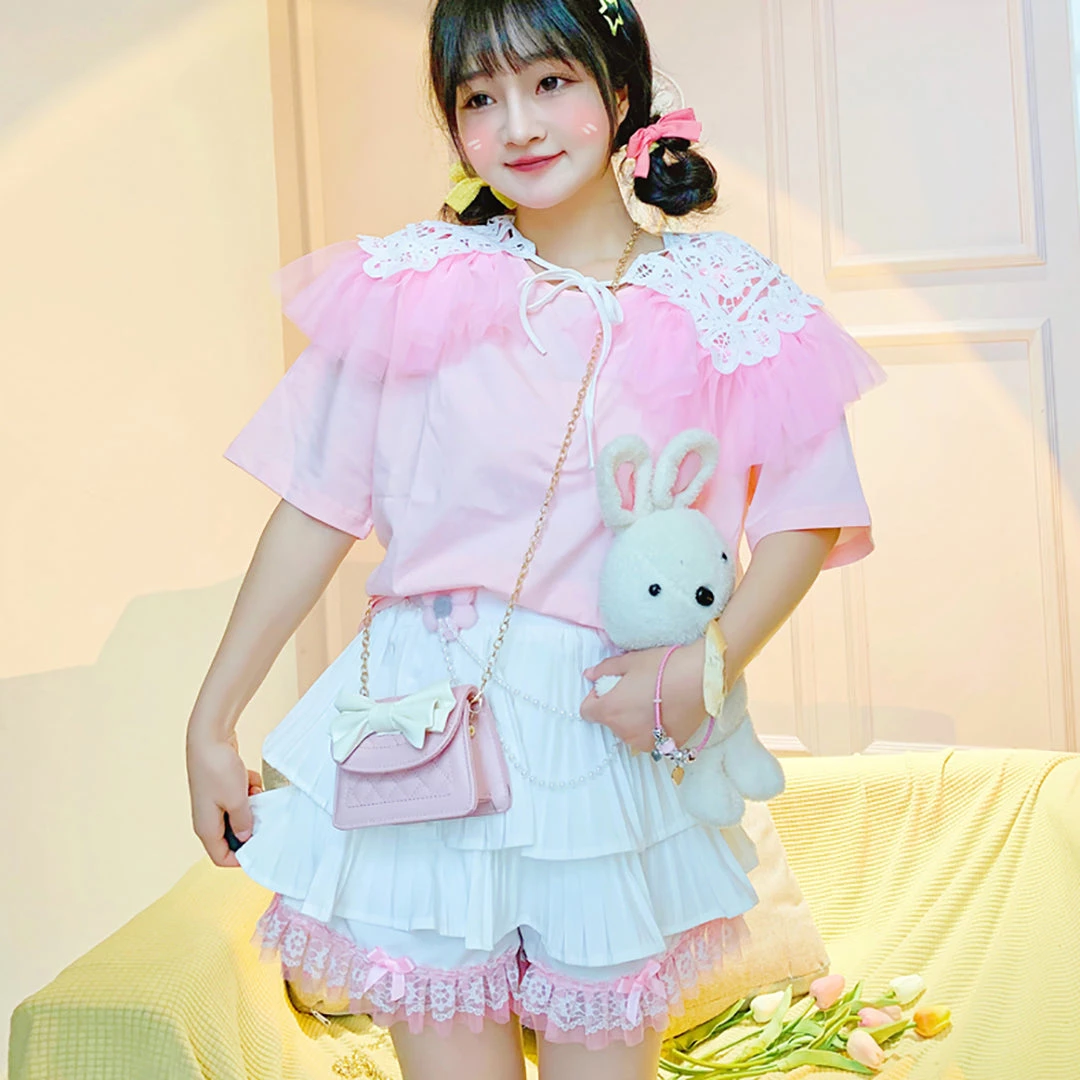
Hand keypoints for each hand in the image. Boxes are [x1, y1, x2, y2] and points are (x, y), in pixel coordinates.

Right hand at [185, 728, 263, 868]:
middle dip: (250, 826)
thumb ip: (243, 822)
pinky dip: (247, 790)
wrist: (209, 736)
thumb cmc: (218, 769)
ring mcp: (213, 802)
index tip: (261, 849)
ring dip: (251, 805)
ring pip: (238, 814)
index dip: (240, 858)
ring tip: (256, 792)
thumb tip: (246, 837)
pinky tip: (250, 779)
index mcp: (206, 828)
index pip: (221, 857)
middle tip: (263, 816)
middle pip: (232, 836)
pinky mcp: (220, 788)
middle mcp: (207, 818)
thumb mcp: (237, 800)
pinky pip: (239, 797)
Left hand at [580, 640, 708, 755]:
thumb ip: (605, 669)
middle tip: (636, 689)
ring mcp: (647, 742)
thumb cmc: (664, 666)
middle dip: (617, 708)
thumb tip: (589, 675)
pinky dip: (655, 728)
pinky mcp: (668, 746)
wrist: (702, 678)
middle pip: (611, 722)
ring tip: (655, 700)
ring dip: (635, 720)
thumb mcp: (630, 661)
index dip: (596, 698)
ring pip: (631, 732)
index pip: (587, 712)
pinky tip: (668, 710)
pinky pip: (653, 738)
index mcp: (610, 711)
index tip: (610, 687)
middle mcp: (625, 733)